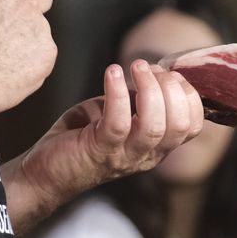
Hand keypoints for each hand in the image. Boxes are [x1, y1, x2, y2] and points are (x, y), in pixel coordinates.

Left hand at [1, 59, 203, 233]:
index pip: (193, 126)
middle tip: (149, 68)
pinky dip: (117, 92)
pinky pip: (118, 122)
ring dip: (149, 89)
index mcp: (156, 147)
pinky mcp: (99, 151)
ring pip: (155, 127)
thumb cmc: (80, 138)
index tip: (169, 73)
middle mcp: (147, 155)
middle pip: (180, 125)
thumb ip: (137, 100)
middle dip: (172, 89)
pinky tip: (111, 73)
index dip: (188, 95)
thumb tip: (150, 71)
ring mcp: (124, 156)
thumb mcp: (117, 115)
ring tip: (136, 66)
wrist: (43, 171)